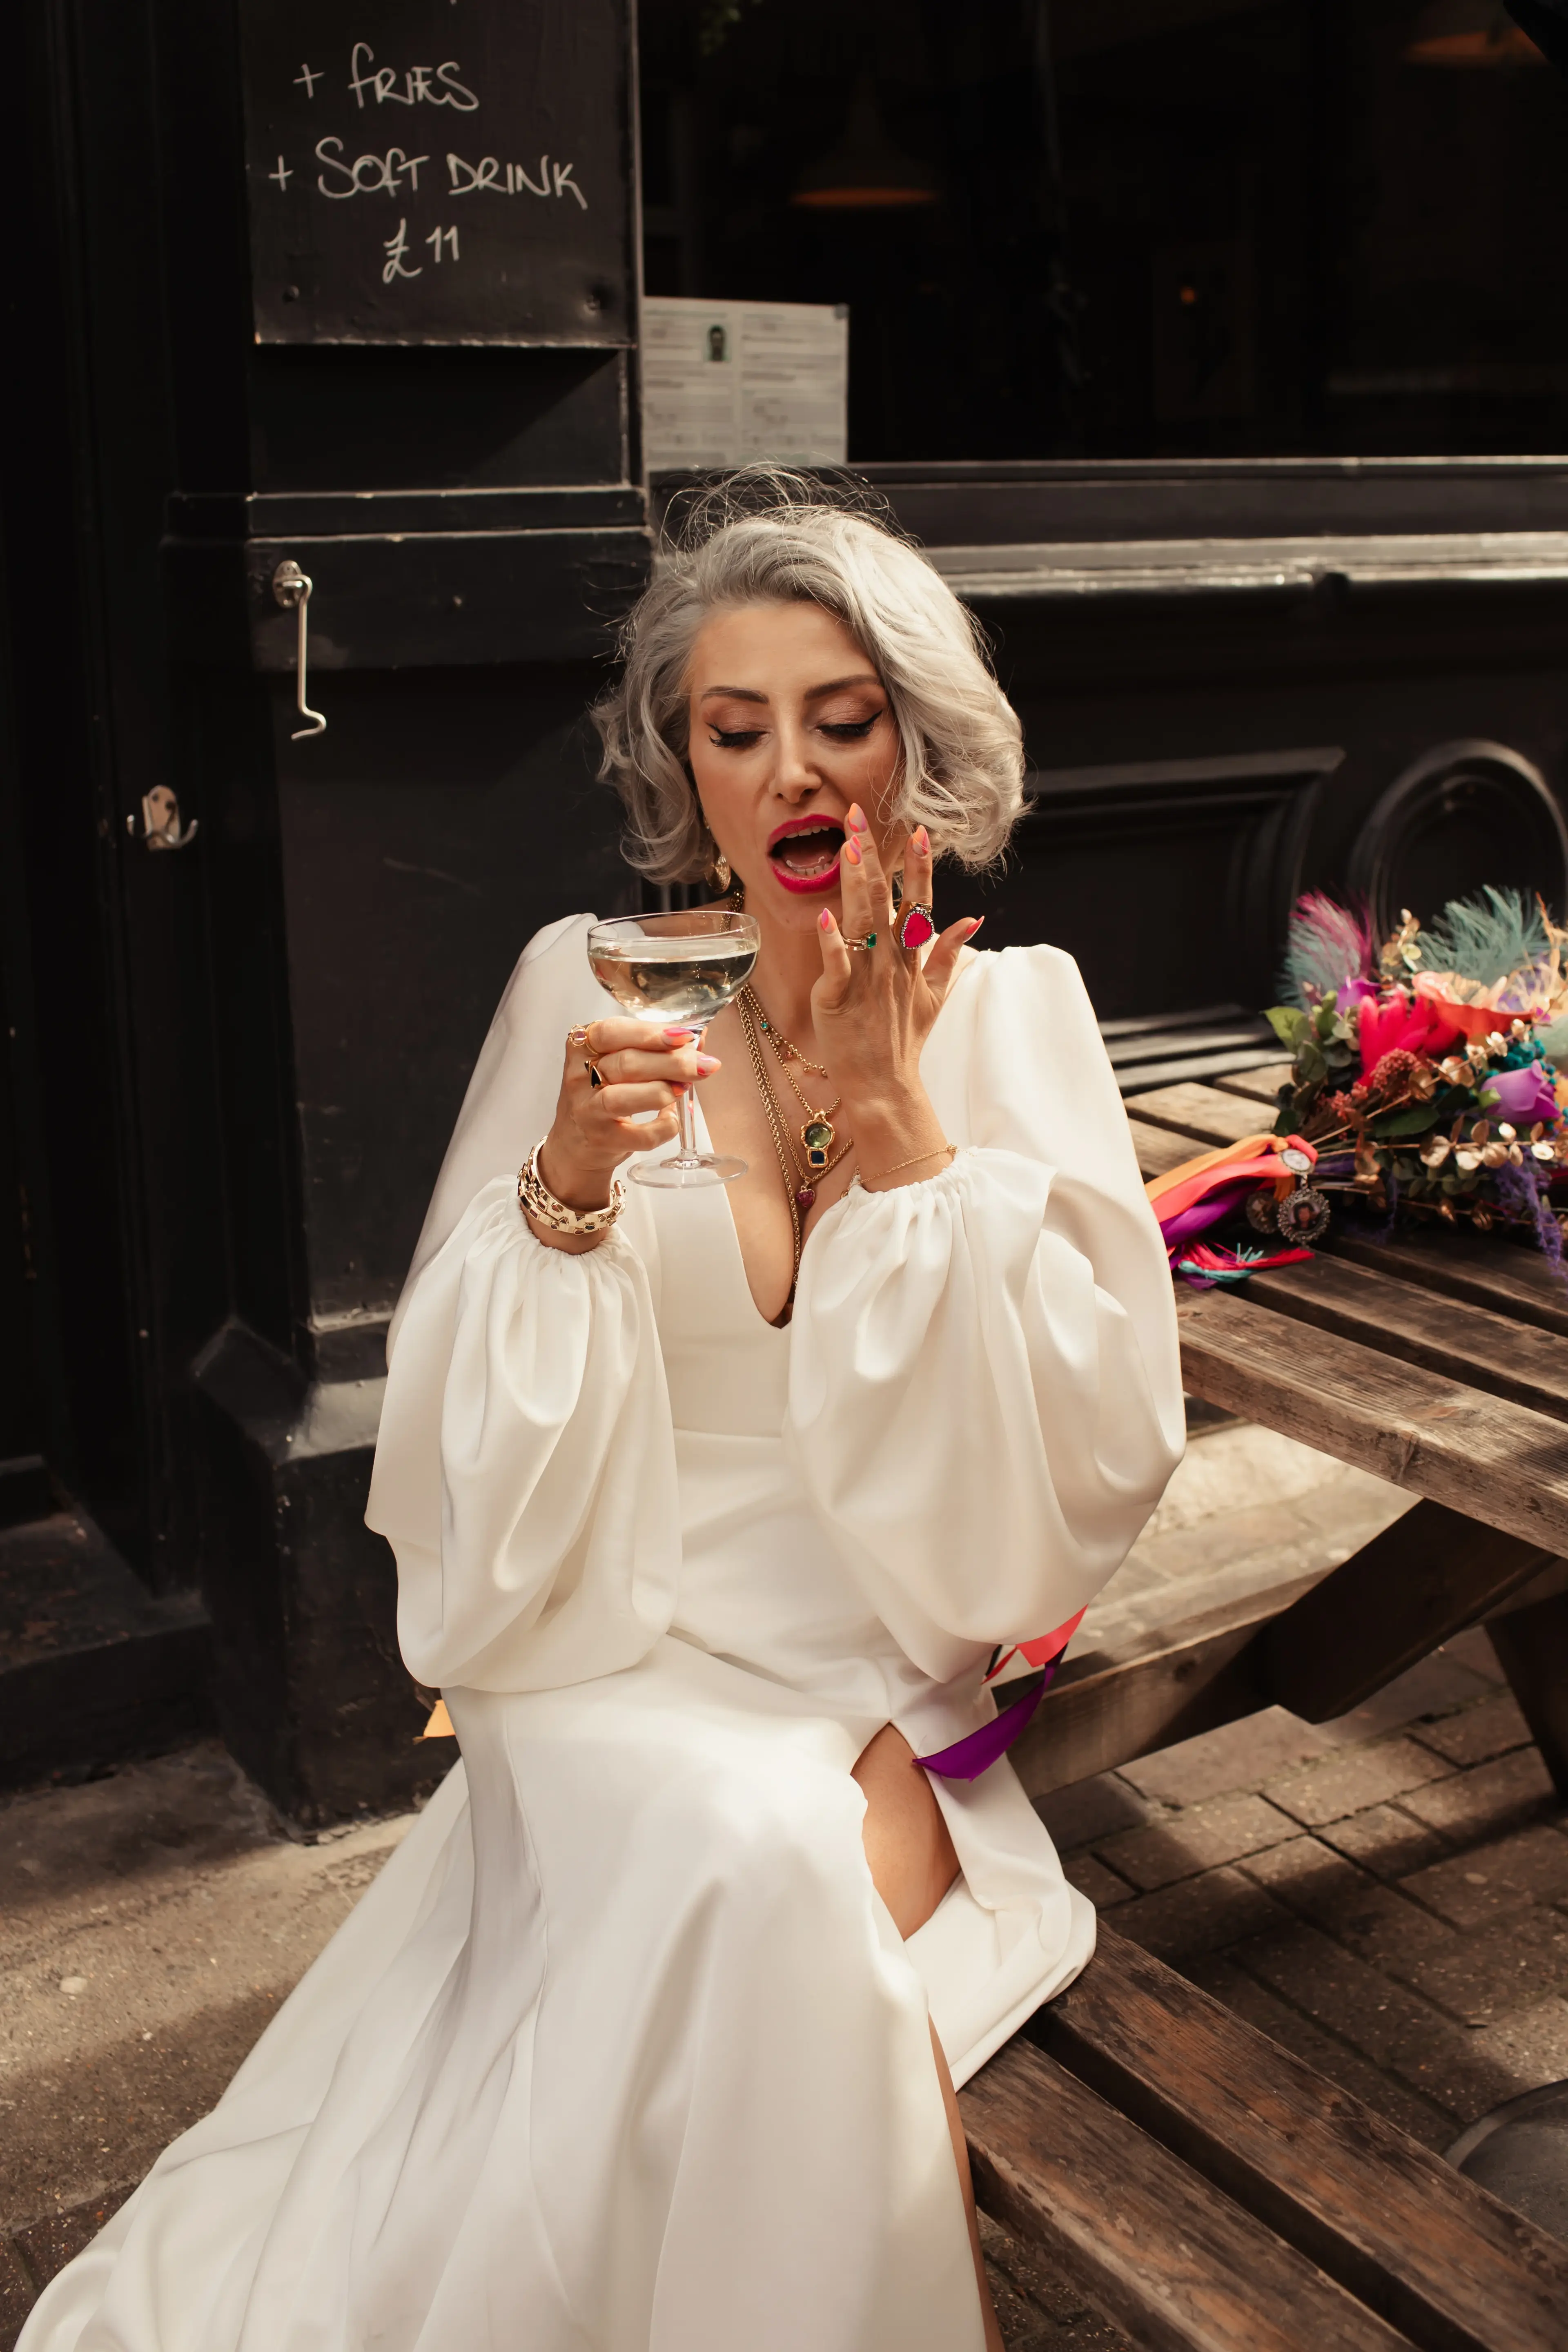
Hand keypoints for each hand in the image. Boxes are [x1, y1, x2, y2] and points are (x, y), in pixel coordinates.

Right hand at [539, 1020, 716, 1212]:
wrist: (577, 1144)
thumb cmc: (604, 1094)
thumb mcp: (619, 1064)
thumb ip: (654, 1048)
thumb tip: (698, 1036)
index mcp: (583, 1047)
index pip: (611, 1032)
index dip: (649, 1033)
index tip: (684, 1035)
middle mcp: (579, 1078)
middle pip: (625, 1064)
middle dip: (672, 1063)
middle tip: (704, 1065)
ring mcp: (588, 1111)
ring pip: (623, 1098)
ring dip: (662, 1091)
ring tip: (685, 1088)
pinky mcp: (602, 1140)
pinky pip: (640, 1135)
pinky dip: (663, 1127)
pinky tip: (670, 1119)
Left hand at [813, 810, 978, 1179]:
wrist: (885, 1085)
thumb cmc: (904, 1039)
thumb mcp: (935, 995)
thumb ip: (950, 953)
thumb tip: (972, 918)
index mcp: (912, 958)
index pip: (919, 903)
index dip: (919, 867)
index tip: (920, 831)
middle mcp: (891, 963)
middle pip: (884, 901)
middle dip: (873, 857)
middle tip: (859, 817)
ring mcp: (866, 979)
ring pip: (861, 923)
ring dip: (855, 886)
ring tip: (848, 848)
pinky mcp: (838, 998)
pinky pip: (835, 964)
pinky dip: (830, 941)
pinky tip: (824, 913)